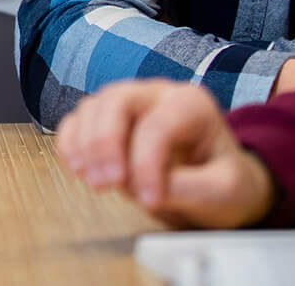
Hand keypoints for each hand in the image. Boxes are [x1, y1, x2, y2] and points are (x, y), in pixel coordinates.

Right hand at [56, 80, 274, 227]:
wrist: (218, 184)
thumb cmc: (224, 182)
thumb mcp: (224, 190)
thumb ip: (187, 187)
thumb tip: (139, 187)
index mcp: (192, 104)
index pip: (158, 125)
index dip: (147, 164)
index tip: (149, 200)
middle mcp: (156, 94)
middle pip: (117, 100)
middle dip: (105, 142)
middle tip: (107, 183)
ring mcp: (129, 103)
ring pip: (92, 107)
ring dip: (85, 146)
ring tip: (94, 181)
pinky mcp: (107, 121)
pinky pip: (77, 121)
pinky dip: (70, 143)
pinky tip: (76, 168)